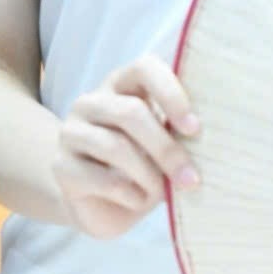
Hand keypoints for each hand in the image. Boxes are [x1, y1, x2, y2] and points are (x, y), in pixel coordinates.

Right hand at [56, 57, 199, 240]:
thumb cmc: (143, 168)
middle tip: (190, 178)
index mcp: (121, 86)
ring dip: (149, 176)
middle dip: (166, 149)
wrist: (100, 205)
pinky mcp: (61, 166)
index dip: (170, 93)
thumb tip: (211, 142)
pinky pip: (102, 179)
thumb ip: (179, 135)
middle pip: (130, 112)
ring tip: (162, 193)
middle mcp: (91, 102)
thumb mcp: (164, 147)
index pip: (144, 68)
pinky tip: (138, 201)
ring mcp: (71, 132)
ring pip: (115, 146)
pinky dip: (131, 195)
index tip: (194, 129)